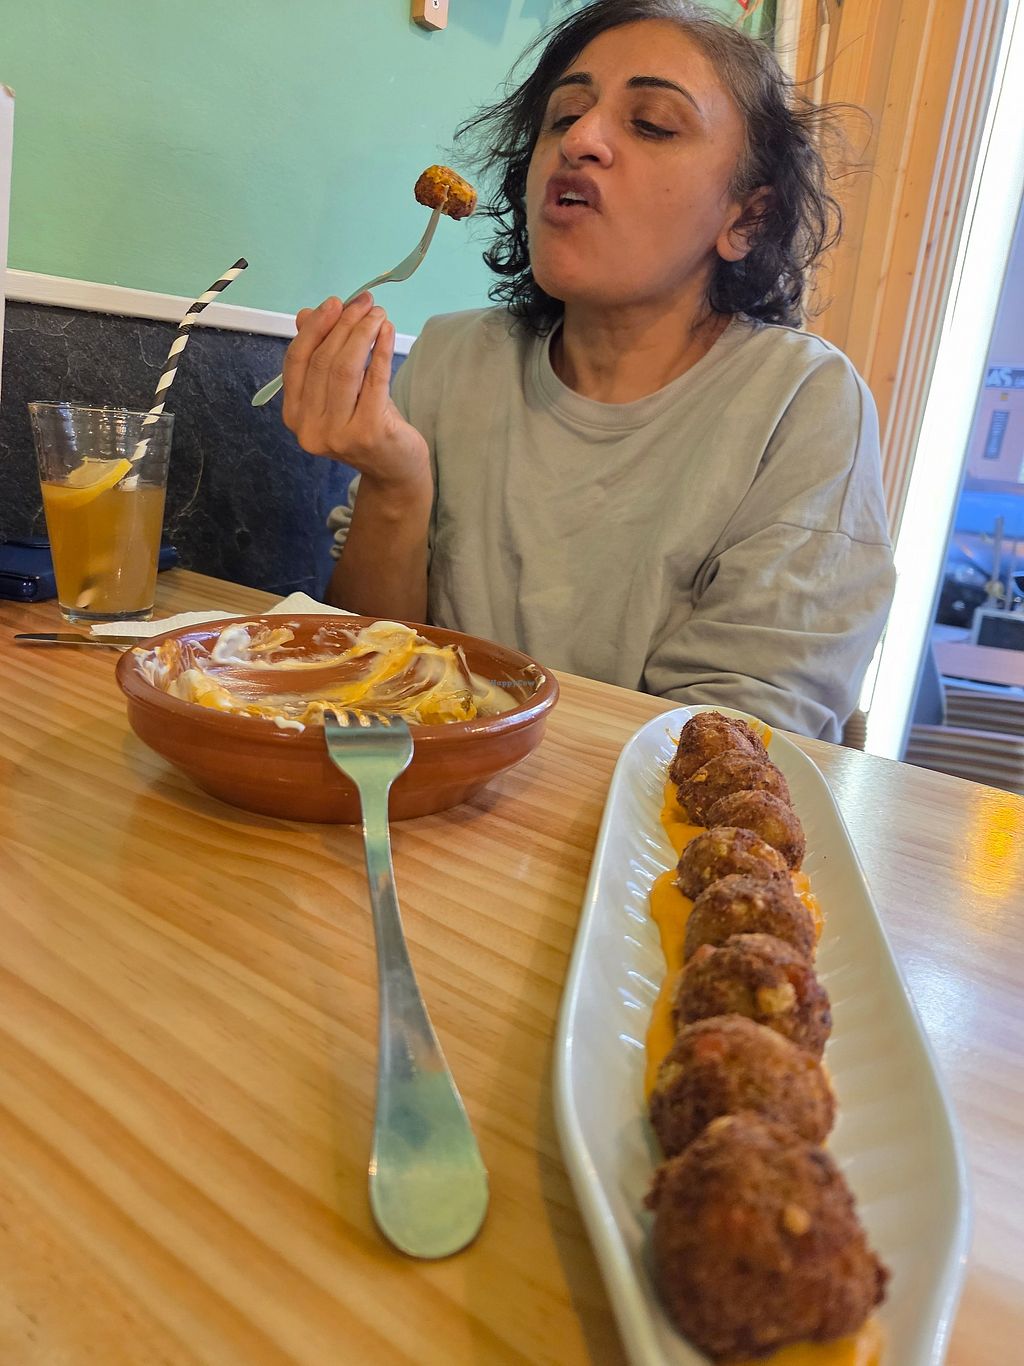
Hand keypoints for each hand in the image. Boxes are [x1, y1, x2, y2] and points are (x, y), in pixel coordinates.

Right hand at [282, 294, 428, 490]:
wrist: (393, 468)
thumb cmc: (366, 423)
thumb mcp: (338, 389)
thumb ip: (319, 354)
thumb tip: (306, 314)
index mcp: (294, 415)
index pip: (297, 361)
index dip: (315, 328)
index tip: (335, 303)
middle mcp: (310, 428)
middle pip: (323, 361)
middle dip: (344, 325)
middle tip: (364, 303)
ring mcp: (338, 434)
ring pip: (345, 369)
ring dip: (363, 333)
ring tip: (378, 314)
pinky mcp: (368, 433)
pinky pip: (374, 380)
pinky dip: (381, 350)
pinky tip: (388, 332)